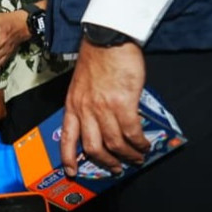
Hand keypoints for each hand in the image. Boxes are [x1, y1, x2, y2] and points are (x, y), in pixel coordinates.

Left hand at [61, 41, 148, 174]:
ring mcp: (103, 108)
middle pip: (93, 147)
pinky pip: (132, 132)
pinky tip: (145, 145)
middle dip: (106, 162)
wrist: (107, 39)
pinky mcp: (123, 104)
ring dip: (127, 155)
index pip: (67, 138)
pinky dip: (139, 143)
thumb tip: (100, 122)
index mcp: (72, 105)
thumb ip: (87, 104)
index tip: (72, 172)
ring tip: (136, 158)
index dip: (69, 158)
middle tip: (116, 168)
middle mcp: (85, 110)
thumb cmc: (97, 59)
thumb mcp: (81, 85)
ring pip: (114, 143)